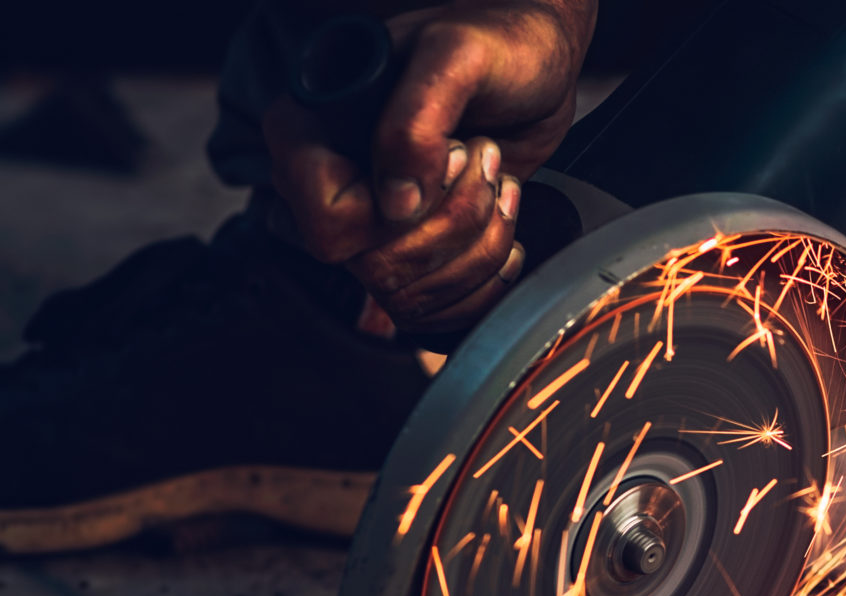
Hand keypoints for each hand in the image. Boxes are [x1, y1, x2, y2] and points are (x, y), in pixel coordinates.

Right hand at [265, 0, 594, 329]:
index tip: (447, 159)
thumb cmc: (495, 41)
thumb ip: (414, 121)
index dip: (395, 216)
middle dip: (455, 224)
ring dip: (479, 246)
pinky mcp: (417, 241)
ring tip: (498, 179)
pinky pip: (437, 305)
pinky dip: (488, 274)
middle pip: (376, 268)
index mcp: (311, 129)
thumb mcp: (456, 56)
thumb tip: (395, 204)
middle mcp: (333, 180)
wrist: (535, 57)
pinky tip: (505, 219)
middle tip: (484, 158)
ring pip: (410, 293)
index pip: (328, 225)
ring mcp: (374, 218)